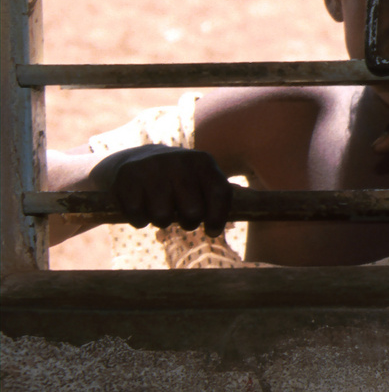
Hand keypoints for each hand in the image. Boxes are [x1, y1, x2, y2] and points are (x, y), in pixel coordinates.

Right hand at [102, 145, 232, 235]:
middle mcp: (179, 160)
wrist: (133, 162)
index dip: (218, 218)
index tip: (212, 232)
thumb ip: (222, 193)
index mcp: (203, 161)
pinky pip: (137, 216)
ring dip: (161, 222)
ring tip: (159, 210)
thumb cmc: (177, 180)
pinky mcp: (127, 177)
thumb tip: (259, 206)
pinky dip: (139, 220)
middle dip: (188, 222)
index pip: (220, 194)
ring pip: (162, 217)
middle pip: (192, 211)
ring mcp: (151, 167)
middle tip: (183, 219)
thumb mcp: (201, 178)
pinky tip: (140, 208)